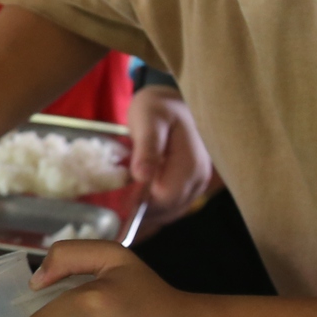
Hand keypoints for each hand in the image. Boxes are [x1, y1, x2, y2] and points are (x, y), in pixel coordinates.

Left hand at [125, 86, 213, 226]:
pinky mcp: (192, 186)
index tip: (119, 200)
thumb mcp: (148, 120)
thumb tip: (142, 177)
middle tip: (116, 206)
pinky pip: (173, 206)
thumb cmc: (158, 108)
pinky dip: (155, 209)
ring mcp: (198, 184)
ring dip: (148, 212)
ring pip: (171, 211)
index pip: (165, 198)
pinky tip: (137, 204)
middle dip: (143, 211)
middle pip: (168, 209)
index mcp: (190, 164)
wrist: (173, 103)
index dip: (141, 202)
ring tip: (124, 206)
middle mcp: (199, 178)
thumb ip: (148, 147)